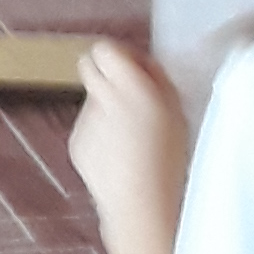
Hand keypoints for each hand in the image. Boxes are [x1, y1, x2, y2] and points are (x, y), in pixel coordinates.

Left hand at [69, 44, 192, 253]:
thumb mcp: (177, 111)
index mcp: (131, 87)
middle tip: (128, 94)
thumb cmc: (168, 161)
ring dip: (108, 109)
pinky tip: (120, 155)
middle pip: (88, 64)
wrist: (142, 204)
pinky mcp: (76, 141)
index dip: (119, 55)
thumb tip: (140, 63)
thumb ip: (156, 79)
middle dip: (105, 73)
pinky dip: (101, 135)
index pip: (105, 49)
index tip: (133, 68)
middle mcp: (102, 98)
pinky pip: (88, 127)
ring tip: (132, 138)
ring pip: (92, 100)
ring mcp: (85, 120)